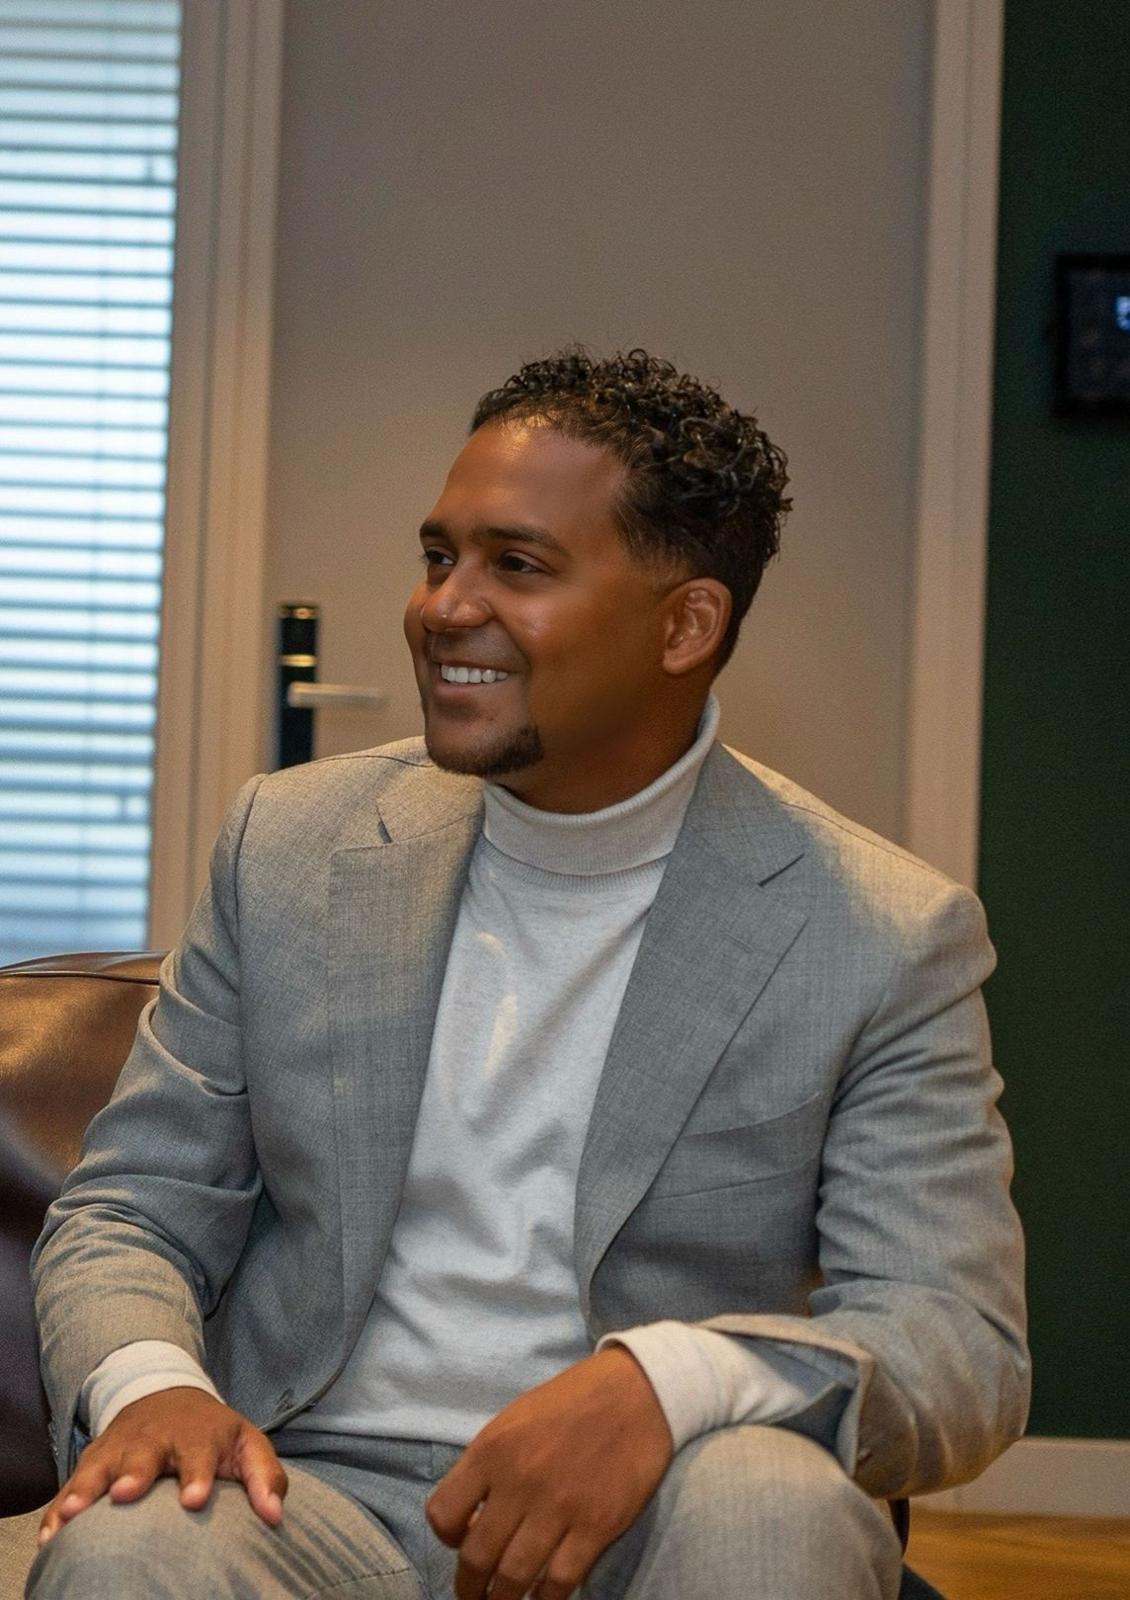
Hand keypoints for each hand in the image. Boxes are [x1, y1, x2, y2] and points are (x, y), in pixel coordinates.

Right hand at [37, 1387, 287, 1545]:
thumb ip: (265, 1477)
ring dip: (86, 1490)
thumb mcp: (246, 1444)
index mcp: (196, 1436)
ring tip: (72, 1514)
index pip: (198, 1454)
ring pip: (100, 1468)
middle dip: (134, 1474)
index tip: (193, 1499)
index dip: (196, 1475)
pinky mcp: (93, 1463)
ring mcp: (119, 1450)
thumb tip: (276, 1517)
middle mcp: (154, 1440)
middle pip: (143, 1456)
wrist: (165, 1395)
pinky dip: (58, 1508)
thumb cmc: (212, 1434)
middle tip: (125, 1494)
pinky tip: (50, 1536)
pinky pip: (71, 1486)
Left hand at [426, 1347, 672, 1599]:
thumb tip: (473, 1520)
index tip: (461, 1542)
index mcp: (493, 1449)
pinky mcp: (597, 1526)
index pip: (443, 1513)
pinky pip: (559, 1581)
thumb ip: (489, 1465)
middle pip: (476, 1557)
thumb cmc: (570, 1402)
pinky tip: (542, 1595)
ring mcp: (559, 1506)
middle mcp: (520, 1480)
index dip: (447, 1537)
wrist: (635, 1391)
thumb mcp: (514, 1418)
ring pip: (514, 1578)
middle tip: (475, 1594)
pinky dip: (545, 1598)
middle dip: (470, 1586)